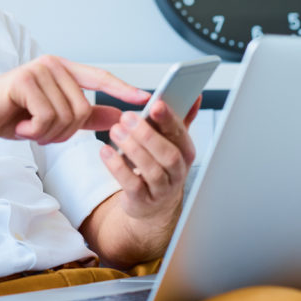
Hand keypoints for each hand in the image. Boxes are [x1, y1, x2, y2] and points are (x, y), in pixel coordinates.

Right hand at [0, 55, 149, 146]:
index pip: (100, 77)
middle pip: (83, 108)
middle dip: (64, 132)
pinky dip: (35, 130)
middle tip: (40, 132)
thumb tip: (118, 117)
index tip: (145, 98)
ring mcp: (38, 70)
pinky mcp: (24, 80)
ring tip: (28, 127)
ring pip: (67, 116)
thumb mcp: (54, 119)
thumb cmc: (11, 116)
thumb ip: (86, 116)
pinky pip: (47, 116)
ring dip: (48, 133)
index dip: (122, 88)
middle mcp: (52, 65)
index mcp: (62, 70)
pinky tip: (19, 125)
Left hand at [101, 97, 200, 222]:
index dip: (169, 119)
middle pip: (168, 154)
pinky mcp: (143, 201)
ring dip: (132, 149)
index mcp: (185, 152)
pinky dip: (118, 168)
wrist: (151, 205)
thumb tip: (195, 95)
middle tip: (127, 117)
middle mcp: (178, 172)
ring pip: (151, 170)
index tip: (156, 103)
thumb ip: (181, 118)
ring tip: (116, 131)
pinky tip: (106, 152)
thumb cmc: (160, 167)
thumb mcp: (171, 142)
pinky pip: (132, 184)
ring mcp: (162, 189)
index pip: (180, 133)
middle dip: (147, 134)